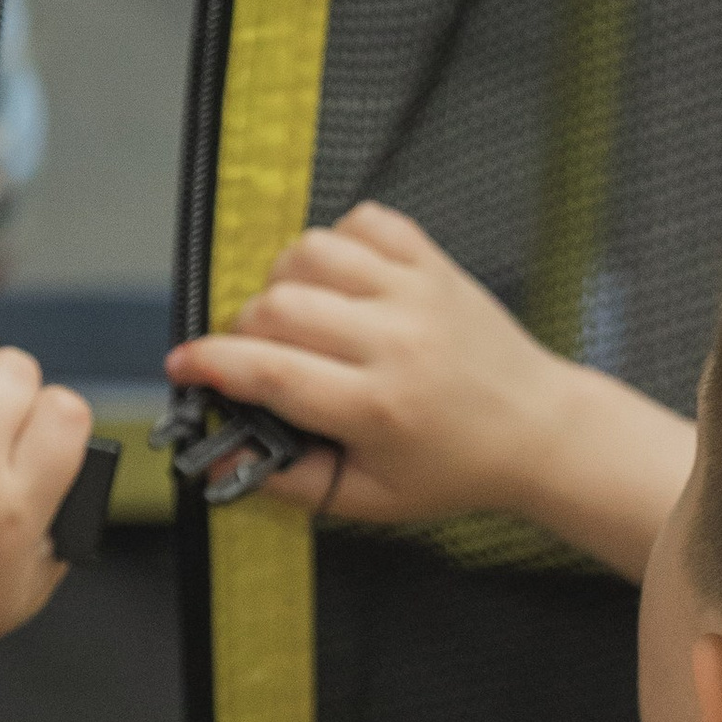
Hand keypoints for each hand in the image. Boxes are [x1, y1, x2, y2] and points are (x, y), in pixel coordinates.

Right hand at [165, 202, 584, 527]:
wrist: (538, 428)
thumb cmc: (454, 466)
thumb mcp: (368, 498)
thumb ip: (289, 481)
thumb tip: (221, 459)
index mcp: (375, 406)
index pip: (268, 370)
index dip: (209, 363)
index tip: (183, 366)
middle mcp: (394, 340)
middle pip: (278, 305)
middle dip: (244, 328)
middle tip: (256, 356)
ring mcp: (415, 292)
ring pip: (311, 252)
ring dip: (284, 280)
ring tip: (297, 315)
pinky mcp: (432, 263)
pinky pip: (363, 222)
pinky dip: (336, 242)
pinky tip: (339, 281)